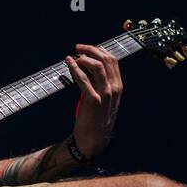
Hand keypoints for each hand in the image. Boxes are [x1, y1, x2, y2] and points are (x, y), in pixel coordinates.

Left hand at [63, 43, 121, 159]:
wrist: (94, 139)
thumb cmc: (97, 118)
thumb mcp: (105, 99)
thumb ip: (101, 83)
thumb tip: (88, 66)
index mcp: (118, 87)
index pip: (113, 60)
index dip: (100, 50)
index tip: (88, 48)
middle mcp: (114, 88)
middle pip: (106, 59)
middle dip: (91, 49)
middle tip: (78, 47)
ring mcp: (104, 94)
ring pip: (96, 66)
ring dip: (83, 58)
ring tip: (73, 57)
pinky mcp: (92, 100)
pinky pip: (83, 79)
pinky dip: (74, 68)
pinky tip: (68, 63)